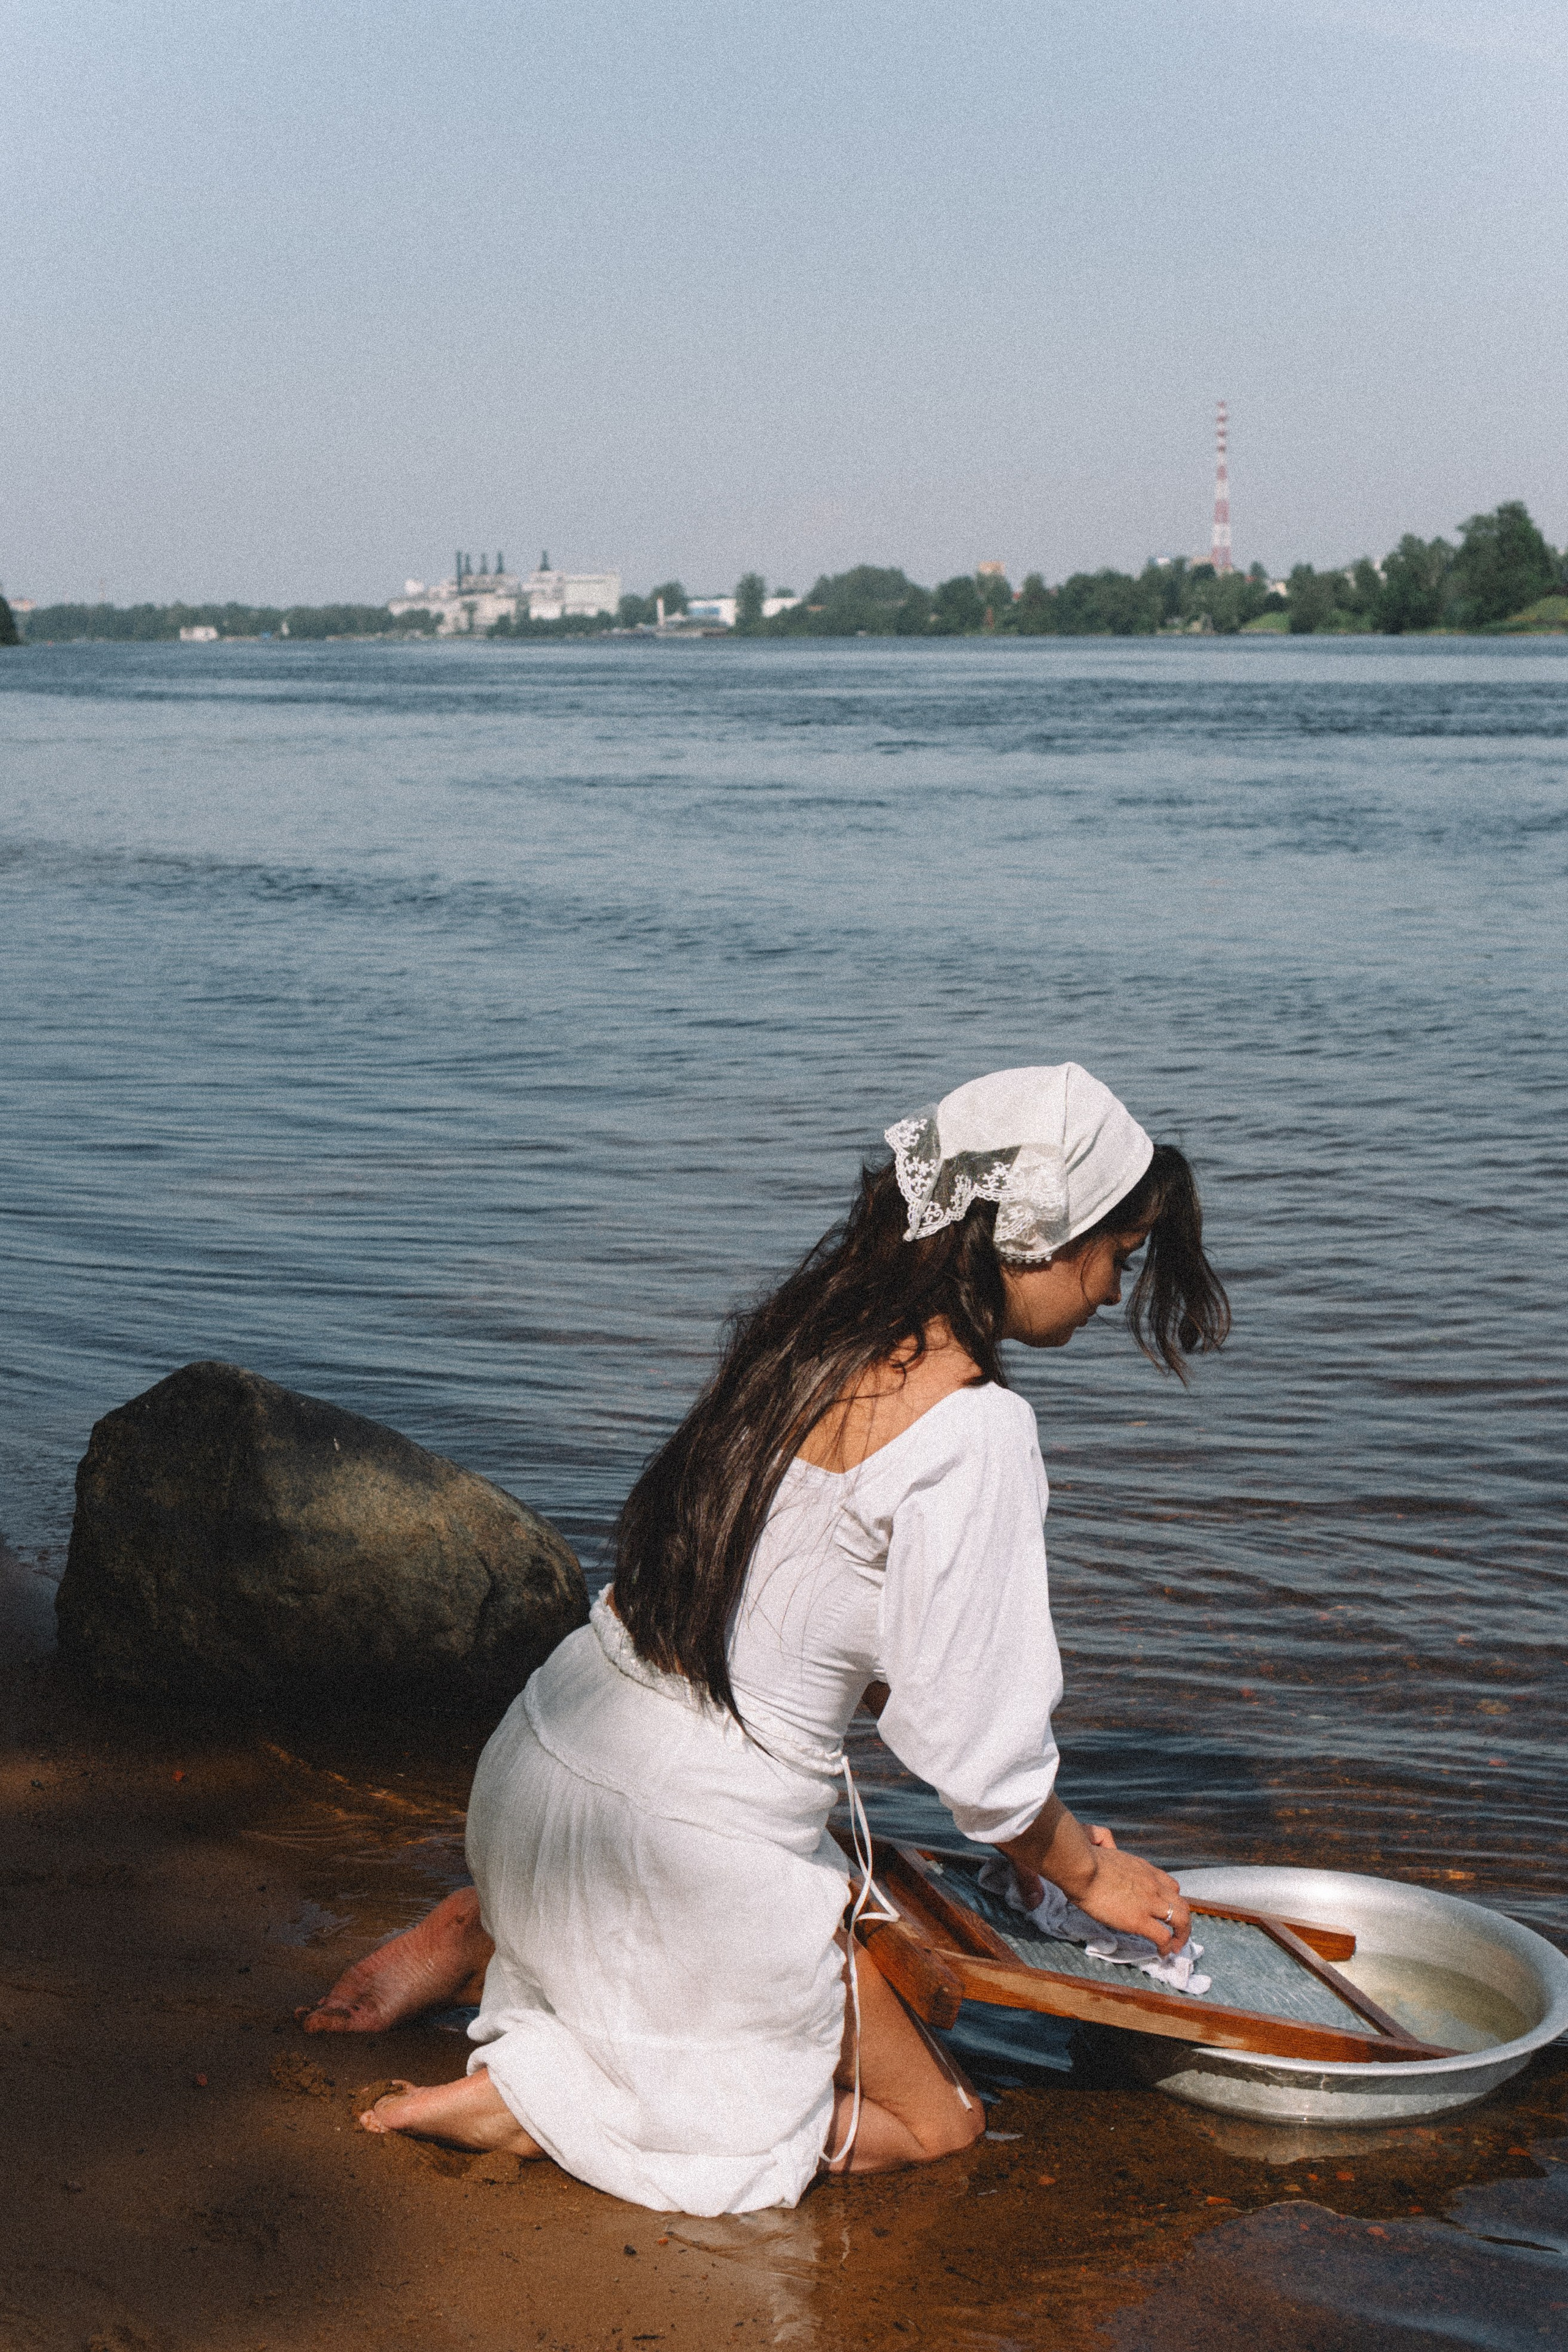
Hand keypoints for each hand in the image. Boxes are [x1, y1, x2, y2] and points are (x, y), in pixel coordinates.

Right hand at [1070, 1844, 1189, 1951]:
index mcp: (1144, 1869)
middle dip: (1183, 1921)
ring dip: (1182, 1935)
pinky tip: (1162, 1953)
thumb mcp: (1103, 1845)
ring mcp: (1149, 1902)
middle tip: (1177, 1933)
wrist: (1081, 1868)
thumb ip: (1108, 1844)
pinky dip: (1167, 1947)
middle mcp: (1152, 1884)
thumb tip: (1104, 1844)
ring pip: (1181, 1920)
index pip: (1170, 1885)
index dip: (1171, 1901)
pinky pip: (1163, 1937)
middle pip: (1181, 1903)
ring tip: (1176, 1946)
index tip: (1165, 1911)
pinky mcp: (1139, 1920)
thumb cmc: (1084, 1858)